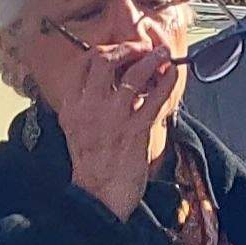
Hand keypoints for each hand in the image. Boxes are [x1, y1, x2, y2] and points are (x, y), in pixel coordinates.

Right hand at [53, 36, 177, 217]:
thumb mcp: (78, 129)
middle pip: (104, 60)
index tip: (121, 50)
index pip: (84, 64)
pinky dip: (167, 81)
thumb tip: (114, 83)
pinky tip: (173, 75)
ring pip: (133, 74)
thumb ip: (89, 105)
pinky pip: (155, 97)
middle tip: (142, 49)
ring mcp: (113, 117)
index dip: (105, 50)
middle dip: (127, 48)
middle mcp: (89, 107)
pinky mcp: (135, 130)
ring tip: (163, 54)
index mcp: (72, 106)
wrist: (98, 196)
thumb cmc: (93, 165)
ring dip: (152, 59)